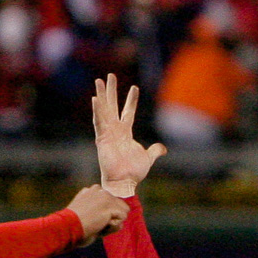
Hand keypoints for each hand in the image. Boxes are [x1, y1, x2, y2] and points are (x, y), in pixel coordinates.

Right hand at [66, 184, 129, 245]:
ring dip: (113, 222)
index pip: (110, 202)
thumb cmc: (74, 226)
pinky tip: (101, 226)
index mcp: (91, 191)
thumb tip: (118, 222)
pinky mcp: (110, 205)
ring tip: (98, 225)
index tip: (91, 220)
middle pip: (118, 206)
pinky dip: (114, 226)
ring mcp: (105, 196)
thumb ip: (99, 212)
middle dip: (111, 218)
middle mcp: (99, 190)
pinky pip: (122, 218)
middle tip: (94, 224)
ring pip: (122, 211)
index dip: (105, 215)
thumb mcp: (85, 215)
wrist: (67, 227)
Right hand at [92, 73, 165, 197]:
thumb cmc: (133, 172)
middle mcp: (115, 130)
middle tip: (109, 76)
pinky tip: (95, 98)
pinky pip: (99, 122)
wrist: (124, 182)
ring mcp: (107, 133)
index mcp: (125, 133)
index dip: (131, 100)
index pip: (128, 112)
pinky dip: (97, 111)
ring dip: (102, 95)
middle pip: (113, 105)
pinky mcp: (101, 139)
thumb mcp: (147, 158)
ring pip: (104, 109)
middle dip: (111, 91)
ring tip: (99, 80)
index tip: (134, 87)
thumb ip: (154, 151)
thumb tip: (162, 148)